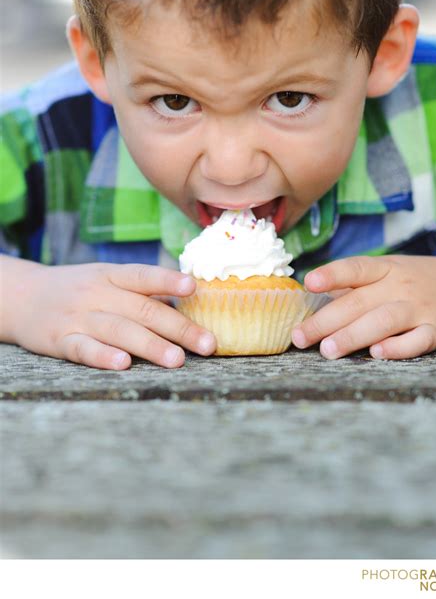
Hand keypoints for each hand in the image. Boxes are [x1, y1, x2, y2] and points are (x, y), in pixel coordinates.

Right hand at [2, 259, 215, 369]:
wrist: (22, 296)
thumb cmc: (78, 290)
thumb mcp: (106, 279)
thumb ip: (141, 290)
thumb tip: (190, 300)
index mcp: (111, 275)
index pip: (143, 275)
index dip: (169, 280)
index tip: (194, 288)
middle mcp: (97, 294)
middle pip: (142, 309)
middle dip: (179, 328)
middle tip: (207, 345)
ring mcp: (78, 317)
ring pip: (119, 330)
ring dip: (150, 345)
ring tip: (177, 360)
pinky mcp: (60, 341)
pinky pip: (83, 349)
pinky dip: (103, 356)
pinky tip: (123, 365)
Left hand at [291, 253, 435, 359]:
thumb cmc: (415, 281)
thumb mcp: (387, 272)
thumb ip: (354, 286)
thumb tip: (312, 300)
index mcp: (384, 269)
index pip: (354, 269)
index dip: (331, 274)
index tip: (309, 283)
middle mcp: (399, 286)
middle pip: (359, 302)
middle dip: (326, 321)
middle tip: (300, 337)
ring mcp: (419, 308)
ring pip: (383, 321)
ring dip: (353, 335)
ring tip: (327, 350)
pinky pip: (417, 340)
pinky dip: (398, 348)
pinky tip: (377, 354)